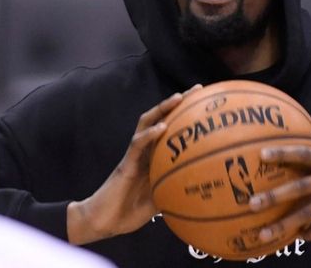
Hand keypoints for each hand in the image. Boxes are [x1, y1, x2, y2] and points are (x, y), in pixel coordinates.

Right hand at [67, 84, 201, 244]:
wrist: (103, 221)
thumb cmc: (129, 212)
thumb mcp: (161, 202)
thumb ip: (176, 192)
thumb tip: (201, 193)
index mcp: (155, 157)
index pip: (172, 129)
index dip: (188, 115)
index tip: (207, 103)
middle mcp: (146, 151)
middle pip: (161, 118)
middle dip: (178, 102)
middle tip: (198, 89)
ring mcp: (135, 155)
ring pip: (147, 124)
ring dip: (162, 109)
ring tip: (179, 98)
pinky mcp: (126, 163)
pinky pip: (137, 144)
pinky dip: (149, 135)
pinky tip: (161, 127)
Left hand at [248, 147, 310, 242]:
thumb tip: (298, 159)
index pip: (304, 154)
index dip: (283, 154)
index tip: (261, 155)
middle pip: (300, 187)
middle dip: (274, 196)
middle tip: (251, 202)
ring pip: (309, 213)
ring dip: (285, 224)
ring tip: (265, 232)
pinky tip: (298, 238)